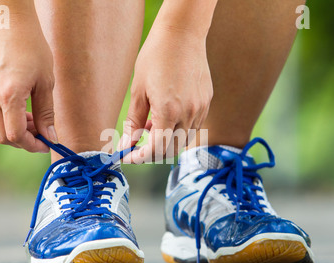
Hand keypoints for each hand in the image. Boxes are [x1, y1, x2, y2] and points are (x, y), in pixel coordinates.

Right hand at [0, 16, 56, 152]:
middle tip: (42, 133)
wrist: (8, 22)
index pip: (16, 136)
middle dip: (24, 140)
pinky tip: (21, 107)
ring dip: (15, 128)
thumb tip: (50, 137)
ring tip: (34, 117)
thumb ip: (46, 113)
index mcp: (9, 96)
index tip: (47, 144)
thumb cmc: (32, 48)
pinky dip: (7, 117)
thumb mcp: (46, 82)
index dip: (33, 145)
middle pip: (3, 136)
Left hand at [120, 27, 212, 162]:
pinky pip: (193, 127)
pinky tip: (165, 116)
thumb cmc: (156, 56)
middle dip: (152, 153)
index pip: (156, 149)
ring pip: (183, 141)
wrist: (182, 33)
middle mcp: (188, 114)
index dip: (139, 157)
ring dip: (165, 141)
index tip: (128, 156)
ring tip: (150, 126)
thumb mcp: (138, 90)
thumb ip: (134, 121)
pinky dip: (178, 130)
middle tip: (137, 145)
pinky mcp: (206, 102)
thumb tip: (127, 143)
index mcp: (169, 111)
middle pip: (171, 150)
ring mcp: (200, 109)